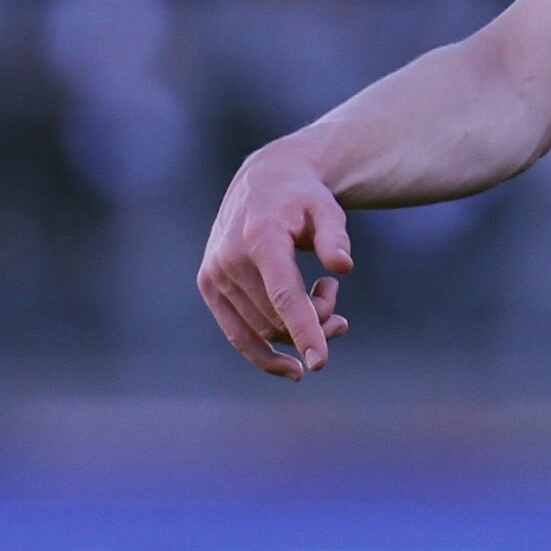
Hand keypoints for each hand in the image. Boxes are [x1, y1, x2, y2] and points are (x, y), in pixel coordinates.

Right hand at [199, 144, 353, 377]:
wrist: (263, 182)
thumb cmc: (303, 199)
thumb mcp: (327, 208)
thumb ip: (335, 237)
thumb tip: (342, 266)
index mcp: (261, 239)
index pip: (284, 295)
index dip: (304, 329)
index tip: (319, 363)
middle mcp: (230, 259)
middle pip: (279, 318)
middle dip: (317, 322)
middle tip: (336, 301)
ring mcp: (214, 274)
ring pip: (263, 330)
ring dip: (299, 330)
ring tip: (325, 300)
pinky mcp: (208, 286)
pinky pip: (237, 335)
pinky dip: (265, 354)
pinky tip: (292, 367)